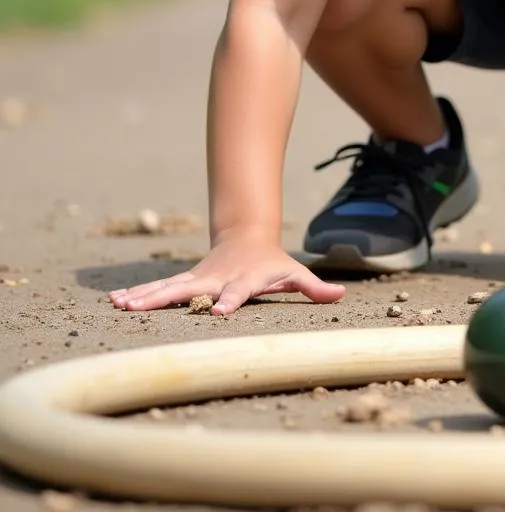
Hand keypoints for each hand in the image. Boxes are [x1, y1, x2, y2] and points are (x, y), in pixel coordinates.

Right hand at [108, 237, 345, 314]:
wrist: (249, 238)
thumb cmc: (274, 263)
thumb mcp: (295, 273)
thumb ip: (315, 286)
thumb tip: (342, 295)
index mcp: (244, 280)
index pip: (238, 292)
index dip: (230, 300)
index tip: (220, 311)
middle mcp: (217, 279)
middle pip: (191, 290)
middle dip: (167, 299)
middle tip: (142, 310)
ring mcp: (198, 279)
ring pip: (169, 288)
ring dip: (144, 296)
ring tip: (120, 305)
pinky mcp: (186, 280)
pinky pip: (160, 288)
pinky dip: (139, 294)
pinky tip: (116, 302)